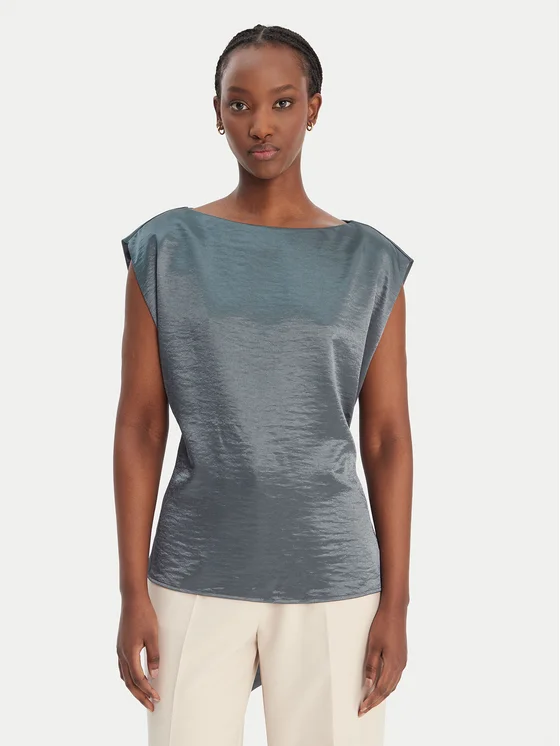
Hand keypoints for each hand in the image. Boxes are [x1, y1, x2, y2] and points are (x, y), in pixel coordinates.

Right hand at [116, 593, 160, 710]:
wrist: (132, 599)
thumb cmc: (144, 615)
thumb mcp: (153, 635)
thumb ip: (154, 655)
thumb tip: (154, 675)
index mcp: (129, 653)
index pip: (138, 679)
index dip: (147, 690)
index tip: (157, 698)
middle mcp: (122, 654)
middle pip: (129, 682)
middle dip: (140, 696)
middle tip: (151, 706)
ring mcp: (119, 650)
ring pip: (124, 677)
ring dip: (134, 689)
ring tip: (144, 697)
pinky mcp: (120, 646)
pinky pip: (122, 668)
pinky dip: (129, 678)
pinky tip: (134, 680)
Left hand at [358, 604, 407, 716]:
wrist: (395, 610)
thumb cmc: (382, 625)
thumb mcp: (373, 645)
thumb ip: (371, 666)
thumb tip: (368, 685)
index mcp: (393, 665)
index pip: (380, 690)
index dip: (370, 701)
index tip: (361, 709)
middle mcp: (400, 666)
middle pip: (387, 691)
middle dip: (375, 702)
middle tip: (363, 710)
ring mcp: (402, 662)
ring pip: (392, 685)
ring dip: (382, 695)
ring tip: (371, 702)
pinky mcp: (402, 657)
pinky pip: (395, 678)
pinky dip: (387, 686)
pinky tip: (381, 686)